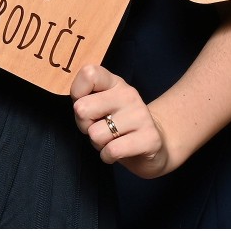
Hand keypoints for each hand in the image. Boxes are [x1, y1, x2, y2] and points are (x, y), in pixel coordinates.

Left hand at [71, 64, 168, 178]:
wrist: (153, 143)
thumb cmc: (118, 125)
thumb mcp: (100, 106)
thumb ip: (85, 100)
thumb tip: (77, 106)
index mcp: (114, 83)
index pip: (89, 74)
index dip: (77, 92)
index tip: (86, 105)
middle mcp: (128, 95)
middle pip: (82, 108)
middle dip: (84, 125)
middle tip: (98, 128)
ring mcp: (141, 115)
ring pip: (95, 134)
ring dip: (98, 143)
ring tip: (111, 140)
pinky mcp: (149, 138)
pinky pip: (112, 150)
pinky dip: (107, 156)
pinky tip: (117, 152)